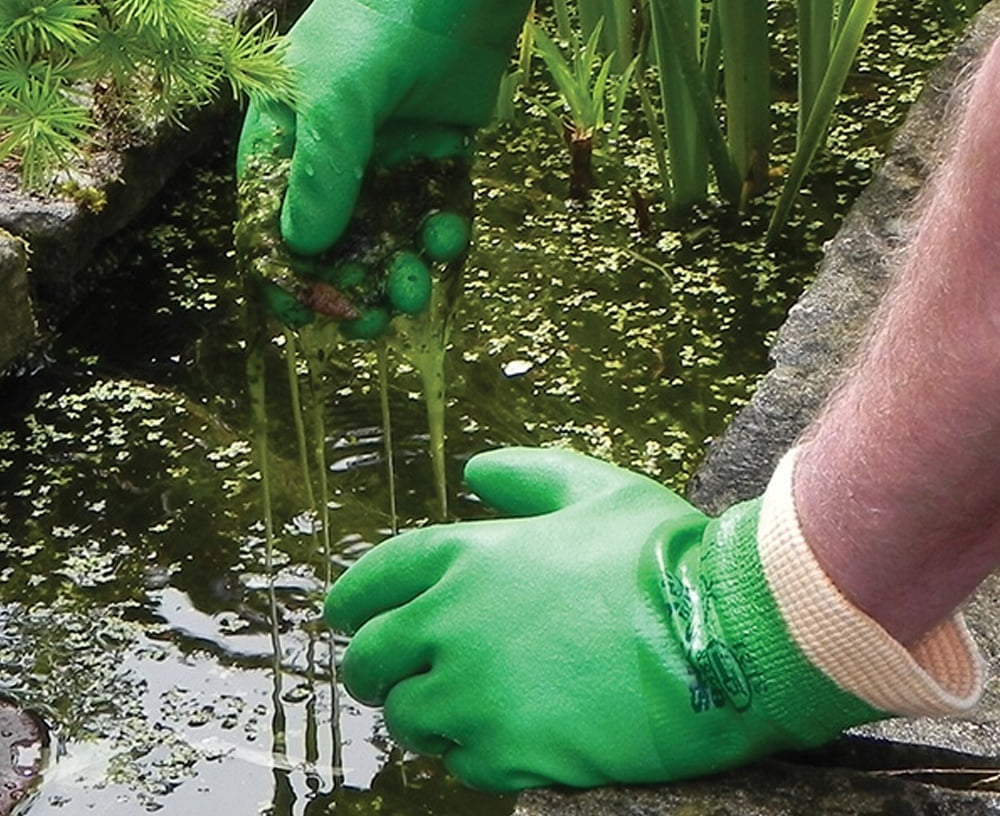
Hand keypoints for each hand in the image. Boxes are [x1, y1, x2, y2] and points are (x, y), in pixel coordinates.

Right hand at [235, 0, 595, 326]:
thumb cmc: (378, 21)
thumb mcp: (334, 94)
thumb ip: (321, 171)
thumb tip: (305, 250)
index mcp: (287, 136)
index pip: (274, 220)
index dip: (287, 274)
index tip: (307, 318)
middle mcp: (334, 152)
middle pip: (335, 241)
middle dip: (350, 285)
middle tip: (369, 319)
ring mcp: (389, 154)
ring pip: (389, 233)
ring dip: (398, 270)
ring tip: (412, 291)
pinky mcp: (439, 151)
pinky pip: (435, 208)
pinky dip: (439, 233)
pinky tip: (446, 240)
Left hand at [325, 447, 876, 790]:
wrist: (717, 633)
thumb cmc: (656, 554)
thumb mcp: (592, 488)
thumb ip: (525, 472)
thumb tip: (475, 469)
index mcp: (466, 556)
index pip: (374, 579)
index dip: (350, 599)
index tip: (341, 615)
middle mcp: (453, 621)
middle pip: (370, 655)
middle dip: (373, 664)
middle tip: (392, 672)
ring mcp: (475, 691)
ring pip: (406, 716)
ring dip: (421, 711)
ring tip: (454, 705)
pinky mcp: (507, 751)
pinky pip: (457, 761)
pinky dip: (468, 750)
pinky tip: (504, 732)